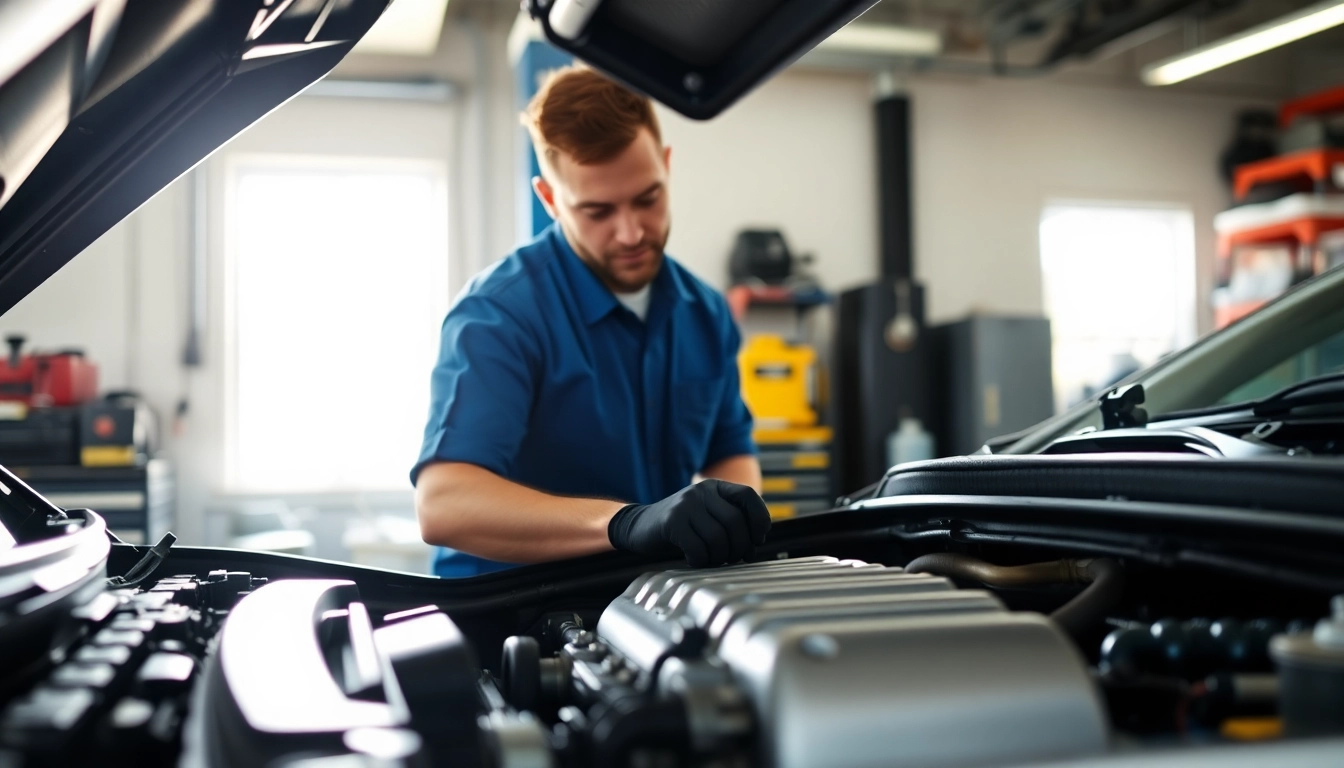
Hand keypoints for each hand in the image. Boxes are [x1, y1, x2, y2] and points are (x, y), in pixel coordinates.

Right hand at [607, 480, 770, 566]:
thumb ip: (732, 522)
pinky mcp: (672, 522)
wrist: (640, 525)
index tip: (757, 539)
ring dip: (720, 557)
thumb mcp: (708, 515)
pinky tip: (695, 560)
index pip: (749, 496)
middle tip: (733, 558)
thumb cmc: (682, 527)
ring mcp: (686, 505)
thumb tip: (757, 544)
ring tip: (713, 560)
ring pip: (718, 537)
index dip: (760, 519)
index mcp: (715, 486)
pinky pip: (698, 548)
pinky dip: (701, 561)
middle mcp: (701, 491)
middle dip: (740, 547)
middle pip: (736, 521)